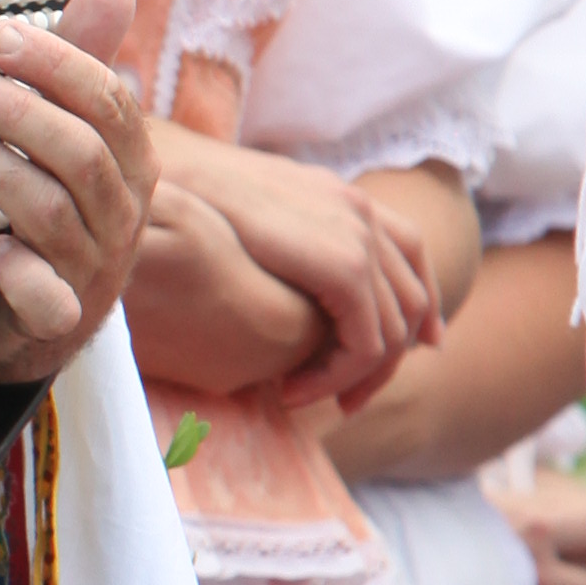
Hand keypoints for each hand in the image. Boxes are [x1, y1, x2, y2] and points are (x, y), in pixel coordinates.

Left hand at [0, 0, 156, 383]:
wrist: (34, 320)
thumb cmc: (49, 210)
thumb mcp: (66, 133)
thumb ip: (81, 63)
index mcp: (128, 162)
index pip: (108, 102)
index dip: (56, 64)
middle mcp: (118, 213)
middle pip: (80, 153)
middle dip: (18, 113)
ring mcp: (91, 268)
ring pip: (51, 211)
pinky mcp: (60, 318)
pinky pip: (48, 297)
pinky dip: (18, 271)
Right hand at [153, 134, 455, 417]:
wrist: (165, 183)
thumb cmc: (182, 200)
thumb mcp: (247, 218)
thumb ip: (283, 243)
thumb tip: (292, 283)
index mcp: (343, 197)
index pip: (411, 253)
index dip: (420, 307)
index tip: (413, 347)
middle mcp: (360, 212)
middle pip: (410, 299)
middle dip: (388, 360)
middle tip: (346, 401)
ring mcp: (358, 235)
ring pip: (392, 331)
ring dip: (355, 377)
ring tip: (304, 397)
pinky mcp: (344, 266)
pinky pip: (366, 341)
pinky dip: (337, 375)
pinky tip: (293, 390)